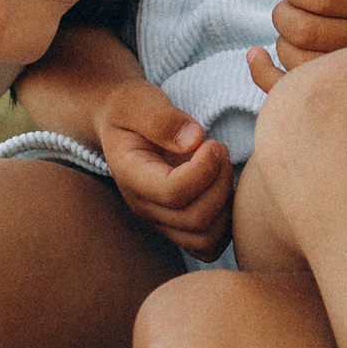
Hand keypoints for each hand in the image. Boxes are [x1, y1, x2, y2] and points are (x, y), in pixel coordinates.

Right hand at [96, 79, 236, 259]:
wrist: (120, 123)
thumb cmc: (131, 109)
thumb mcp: (138, 101)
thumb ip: (162, 119)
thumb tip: (194, 140)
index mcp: (131, 176)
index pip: (173, 192)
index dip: (205, 169)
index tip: (212, 142)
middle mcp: (144, 207)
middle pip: (195, 219)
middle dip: (220, 182)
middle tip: (220, 150)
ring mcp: (161, 222)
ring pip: (206, 240)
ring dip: (226, 204)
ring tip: (222, 169)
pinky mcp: (178, 226)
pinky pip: (210, 246)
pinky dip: (226, 222)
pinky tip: (223, 187)